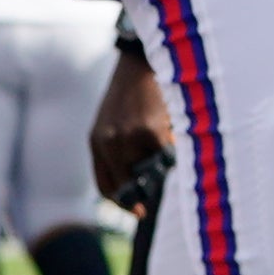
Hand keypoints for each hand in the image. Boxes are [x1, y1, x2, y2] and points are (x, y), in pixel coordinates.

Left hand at [89, 45, 172, 204]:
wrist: (141, 62)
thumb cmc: (134, 91)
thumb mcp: (115, 120)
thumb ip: (120, 148)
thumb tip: (143, 181)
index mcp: (97, 141)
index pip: (104, 184)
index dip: (120, 202)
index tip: (138, 211)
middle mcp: (107, 143)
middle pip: (125, 184)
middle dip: (140, 197)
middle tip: (153, 204)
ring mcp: (127, 139)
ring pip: (149, 169)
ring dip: (161, 165)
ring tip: (170, 149)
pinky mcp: (148, 132)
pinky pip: (165, 155)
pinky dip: (174, 150)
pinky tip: (176, 134)